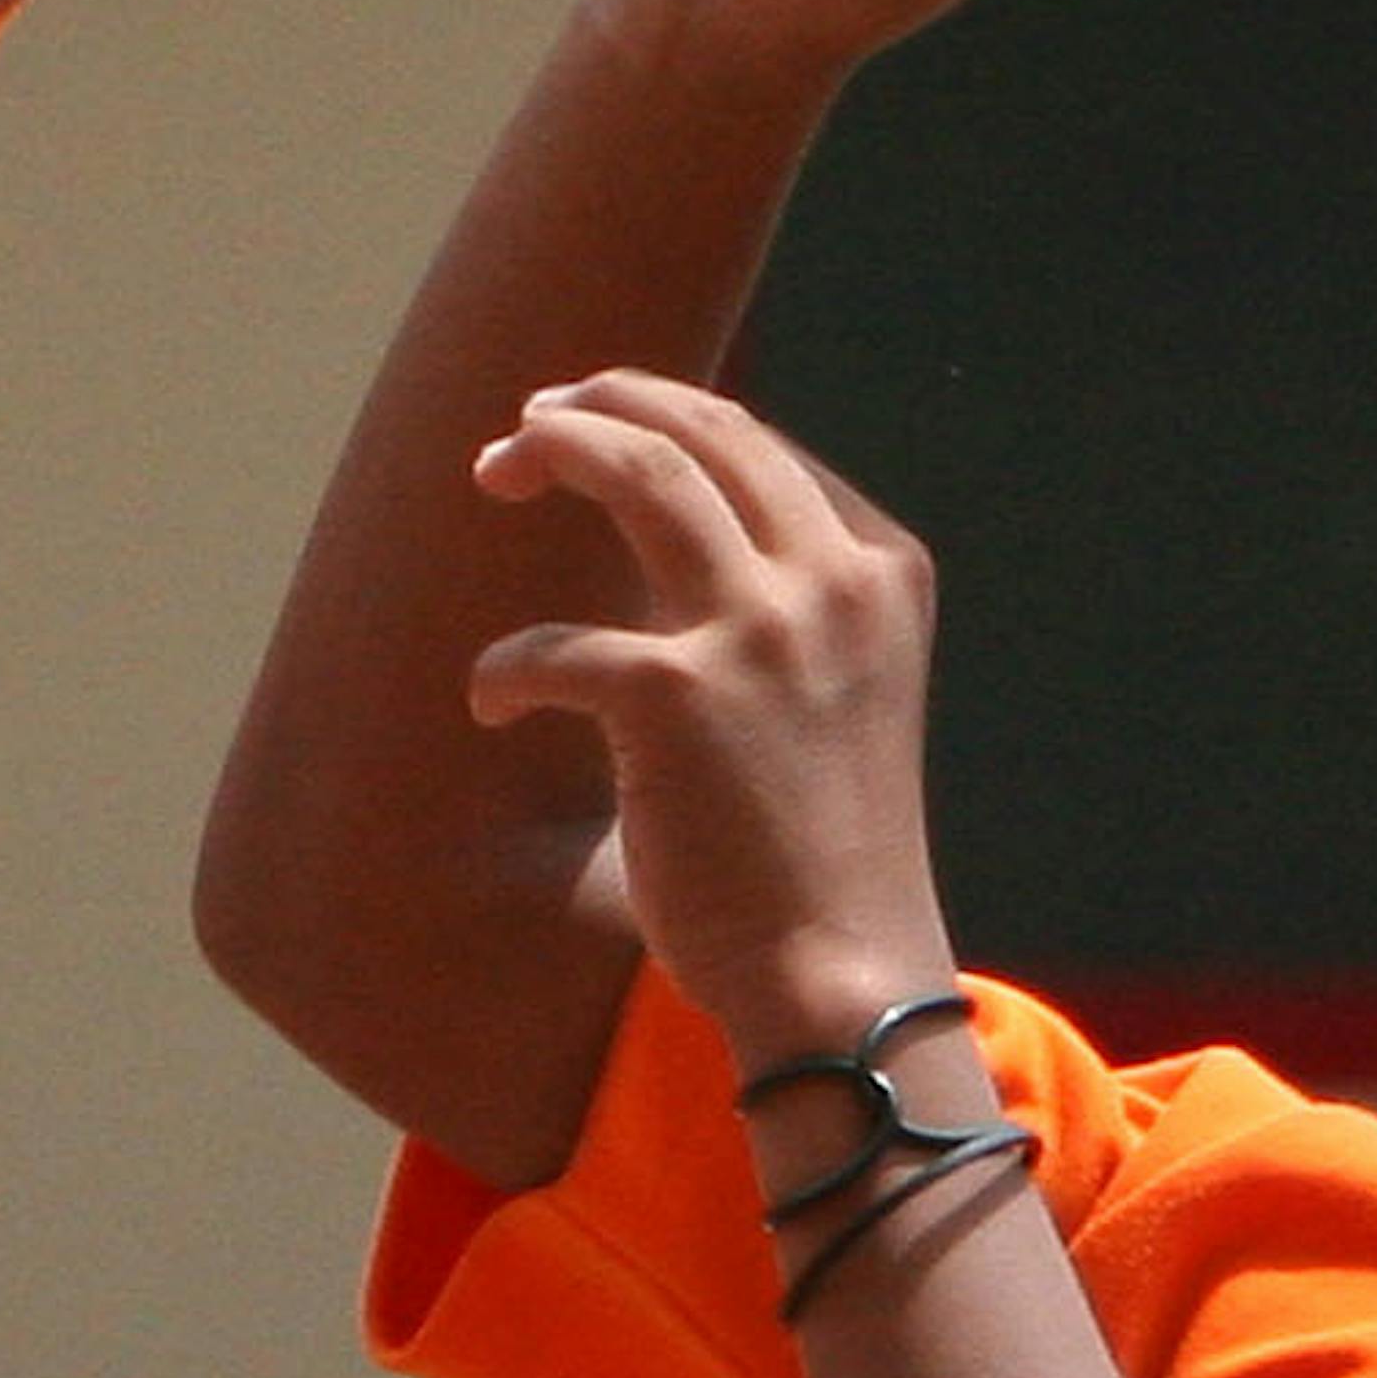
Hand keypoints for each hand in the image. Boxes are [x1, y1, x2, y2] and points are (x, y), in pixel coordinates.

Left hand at [468, 372, 955, 1053]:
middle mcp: (832, 581)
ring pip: (640, 468)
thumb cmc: (827, 857)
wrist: (841, 974)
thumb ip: (787, 615)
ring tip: (497, 466)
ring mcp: (760, 630)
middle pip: (702, 429)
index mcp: (881, 574)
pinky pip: (558, 641)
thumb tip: (679, 546)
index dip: (672, 419)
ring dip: (555, 448)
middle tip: (531, 426)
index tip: (606, 427)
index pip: (763, 449)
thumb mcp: (843, 696)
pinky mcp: (677, 696)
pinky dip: (508, 669)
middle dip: (604, 404)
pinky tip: (495, 704)